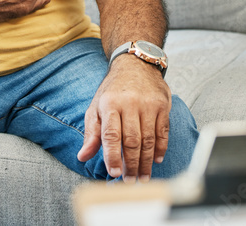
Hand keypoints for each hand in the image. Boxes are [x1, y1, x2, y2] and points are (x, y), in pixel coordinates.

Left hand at [77, 55, 171, 181]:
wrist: (135, 65)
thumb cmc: (113, 91)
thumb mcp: (96, 107)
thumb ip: (92, 134)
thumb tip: (83, 156)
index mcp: (110, 104)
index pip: (111, 135)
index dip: (112, 156)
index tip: (114, 173)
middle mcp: (129, 103)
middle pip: (131, 140)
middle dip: (131, 164)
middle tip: (130, 180)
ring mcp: (148, 104)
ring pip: (148, 139)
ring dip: (146, 161)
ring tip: (143, 176)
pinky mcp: (162, 105)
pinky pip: (163, 131)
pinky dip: (160, 148)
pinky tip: (157, 159)